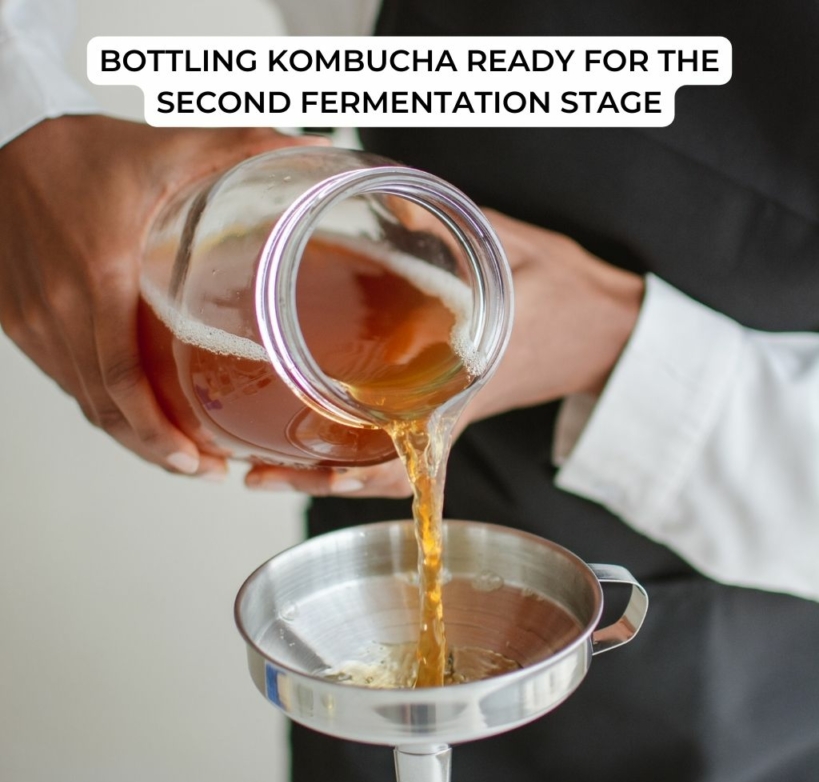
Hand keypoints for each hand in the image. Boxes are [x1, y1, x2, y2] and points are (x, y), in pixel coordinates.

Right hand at [0, 115, 320, 477]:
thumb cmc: (80, 149)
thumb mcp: (166, 147)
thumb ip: (243, 152)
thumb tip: (315, 158)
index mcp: (100, 277)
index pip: (123, 381)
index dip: (160, 433)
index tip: (198, 459)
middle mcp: (60, 309)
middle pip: (105, 407)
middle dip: (156, 450)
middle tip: (202, 469)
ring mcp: (33, 319)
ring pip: (82, 400)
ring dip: (129, 435)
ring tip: (177, 454)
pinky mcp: (17, 319)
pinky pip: (63, 378)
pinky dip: (100, 405)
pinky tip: (134, 414)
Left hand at [245, 208, 643, 498]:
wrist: (601, 324)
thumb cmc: (566, 291)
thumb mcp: (511, 247)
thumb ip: (448, 227)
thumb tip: (387, 201)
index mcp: (469, 381)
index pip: (416, 448)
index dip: (367, 471)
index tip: (324, 476)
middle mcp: (451, 410)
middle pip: (380, 473)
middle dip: (317, 478)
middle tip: (256, 475)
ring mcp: (445, 414)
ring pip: (380, 466)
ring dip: (323, 471)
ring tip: (264, 469)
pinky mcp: (441, 407)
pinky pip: (391, 444)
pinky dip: (348, 453)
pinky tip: (307, 443)